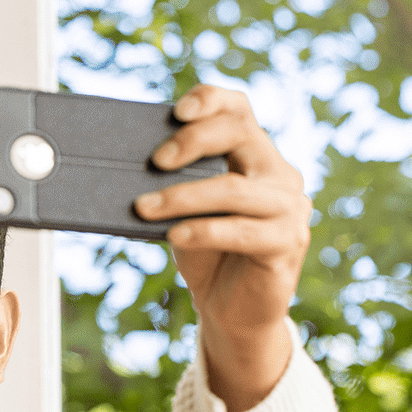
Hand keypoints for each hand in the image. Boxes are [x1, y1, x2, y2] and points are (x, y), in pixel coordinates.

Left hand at [131, 83, 310, 411]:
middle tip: (154, 163)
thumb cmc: (206, 255)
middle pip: (240, 133)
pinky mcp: (288, 243)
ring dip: (183, 196)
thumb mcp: (184, 212)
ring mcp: (290, 207)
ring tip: (144, 208)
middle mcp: (279, 174)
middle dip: (192, 142)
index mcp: (255, 156)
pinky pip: (242, 230)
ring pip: (234, 188)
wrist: (232, 312)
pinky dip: (203, 230)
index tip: (176, 111)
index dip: (210, 100)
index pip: (239, 109)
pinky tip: (175, 235)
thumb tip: (121, 170)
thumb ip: (172, 185)